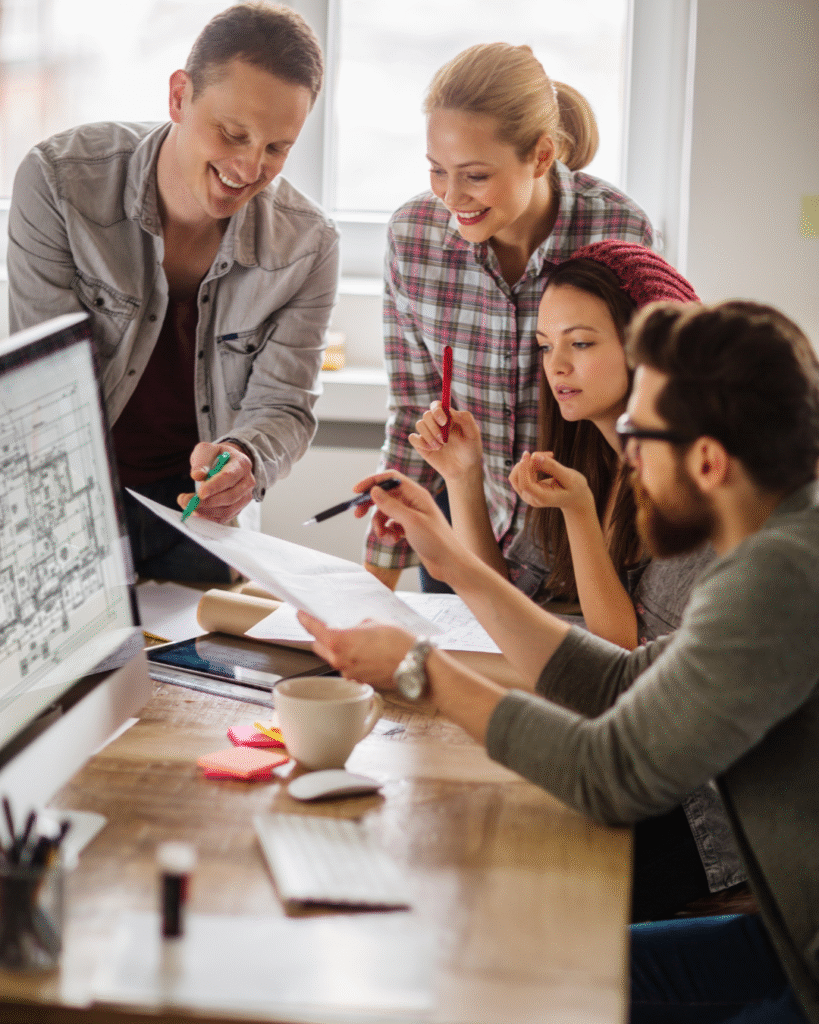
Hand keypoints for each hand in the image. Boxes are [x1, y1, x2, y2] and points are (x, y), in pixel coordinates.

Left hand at [177, 442, 254, 522]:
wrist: (228, 463)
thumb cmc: (216, 456)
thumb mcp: (206, 450)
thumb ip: (201, 461)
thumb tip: (197, 475)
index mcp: (241, 464)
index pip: (229, 477)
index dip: (214, 486)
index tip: (199, 493)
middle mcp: (247, 482)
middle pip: (230, 497)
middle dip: (207, 502)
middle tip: (187, 501)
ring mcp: (245, 496)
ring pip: (227, 510)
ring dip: (206, 511)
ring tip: (188, 506)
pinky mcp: (238, 508)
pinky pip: (225, 517)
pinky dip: (209, 518)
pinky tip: (196, 513)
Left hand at [297, 611, 413, 687]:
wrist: (414, 663)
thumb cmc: (397, 641)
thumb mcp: (372, 622)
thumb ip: (355, 627)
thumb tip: (352, 631)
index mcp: (338, 642)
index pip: (313, 629)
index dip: (305, 620)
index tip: (301, 615)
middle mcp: (339, 660)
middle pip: (318, 646)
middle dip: (320, 636)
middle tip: (327, 627)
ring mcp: (348, 673)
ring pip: (333, 658)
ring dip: (337, 650)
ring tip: (355, 641)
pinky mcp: (359, 681)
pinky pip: (348, 668)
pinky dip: (351, 660)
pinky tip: (365, 654)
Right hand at [352, 471, 464, 586]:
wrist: (448, 563)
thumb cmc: (436, 541)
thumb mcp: (410, 521)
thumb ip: (391, 505)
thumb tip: (374, 490)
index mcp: (416, 494)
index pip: (390, 478)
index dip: (372, 481)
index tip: (356, 491)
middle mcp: (413, 501)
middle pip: (385, 495)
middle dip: (371, 505)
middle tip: (357, 515)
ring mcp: (411, 515)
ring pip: (386, 513)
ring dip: (380, 524)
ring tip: (384, 536)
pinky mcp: (410, 528)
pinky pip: (391, 525)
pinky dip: (388, 532)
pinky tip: (394, 540)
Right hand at [408, 404, 483, 481]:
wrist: (463, 469)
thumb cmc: (471, 450)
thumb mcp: (473, 434)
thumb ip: (466, 419)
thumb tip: (450, 410)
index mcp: (449, 417)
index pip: (437, 405)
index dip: (437, 410)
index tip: (444, 422)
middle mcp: (436, 423)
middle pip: (427, 415)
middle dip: (434, 427)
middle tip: (444, 440)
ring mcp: (428, 433)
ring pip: (419, 425)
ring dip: (429, 436)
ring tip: (440, 447)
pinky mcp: (421, 445)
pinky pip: (413, 438)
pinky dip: (421, 443)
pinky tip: (432, 450)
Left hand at [509, 451, 594, 516]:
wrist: (575, 498)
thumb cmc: (575, 488)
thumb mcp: (569, 477)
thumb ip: (552, 467)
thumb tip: (534, 455)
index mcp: (542, 498)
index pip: (525, 484)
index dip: (524, 468)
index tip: (528, 454)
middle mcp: (530, 498)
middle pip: (516, 477)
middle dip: (528, 462)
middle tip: (549, 454)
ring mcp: (526, 494)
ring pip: (517, 473)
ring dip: (530, 460)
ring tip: (550, 455)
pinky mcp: (526, 487)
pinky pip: (522, 471)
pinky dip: (532, 462)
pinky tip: (547, 458)